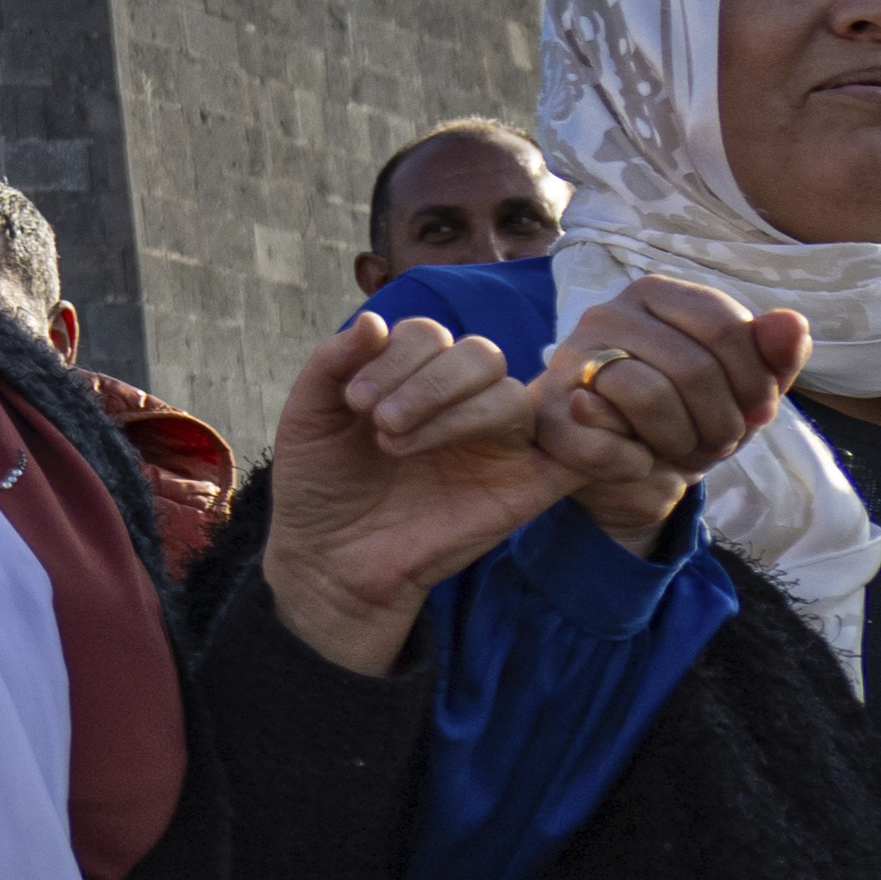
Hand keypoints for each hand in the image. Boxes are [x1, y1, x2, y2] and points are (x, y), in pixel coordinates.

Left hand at [257, 307, 567, 673]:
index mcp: (413, 377)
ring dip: (453, 411)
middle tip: (380, 424)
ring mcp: (495, 444)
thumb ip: (332, 362)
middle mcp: (460, 403)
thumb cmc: (319, 486)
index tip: (354, 402)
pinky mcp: (525, 488)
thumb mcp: (308, 416)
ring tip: (396, 445)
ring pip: (509, 395)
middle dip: (426, 381)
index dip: (396, 356)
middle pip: (479, 354)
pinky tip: (494, 454)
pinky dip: (567, 437)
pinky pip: (573, 451)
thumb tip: (375, 318)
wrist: (328, 561)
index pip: (430, 335)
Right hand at [518, 274, 805, 543]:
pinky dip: (638, 465)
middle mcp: (606, 314)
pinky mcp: (549, 414)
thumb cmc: (689, 415)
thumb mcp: (742, 388)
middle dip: (722, 421)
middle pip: (693, 366)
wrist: (625, 468)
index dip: (755, 382)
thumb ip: (773, 354)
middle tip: (718, 441)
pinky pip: (607, 442)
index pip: (725, 326)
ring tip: (681, 449)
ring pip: (648, 396)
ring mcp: (571, 361)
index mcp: (656, 294)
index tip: (757, 414)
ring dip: (682, 442)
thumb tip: (793, 322)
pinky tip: (638, 461)